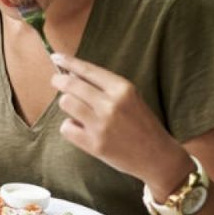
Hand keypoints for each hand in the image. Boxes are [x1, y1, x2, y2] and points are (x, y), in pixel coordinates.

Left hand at [49, 53, 186, 183]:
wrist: (157, 156)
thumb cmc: (142, 124)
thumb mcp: (131, 98)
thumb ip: (105, 87)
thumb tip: (72, 75)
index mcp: (123, 89)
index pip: (88, 70)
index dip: (68, 62)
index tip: (56, 57)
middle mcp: (111, 104)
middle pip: (71, 85)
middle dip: (59, 81)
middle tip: (56, 81)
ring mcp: (101, 125)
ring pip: (66, 103)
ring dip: (67, 105)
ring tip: (77, 111)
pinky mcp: (94, 144)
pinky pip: (66, 127)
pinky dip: (70, 127)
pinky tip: (81, 129)